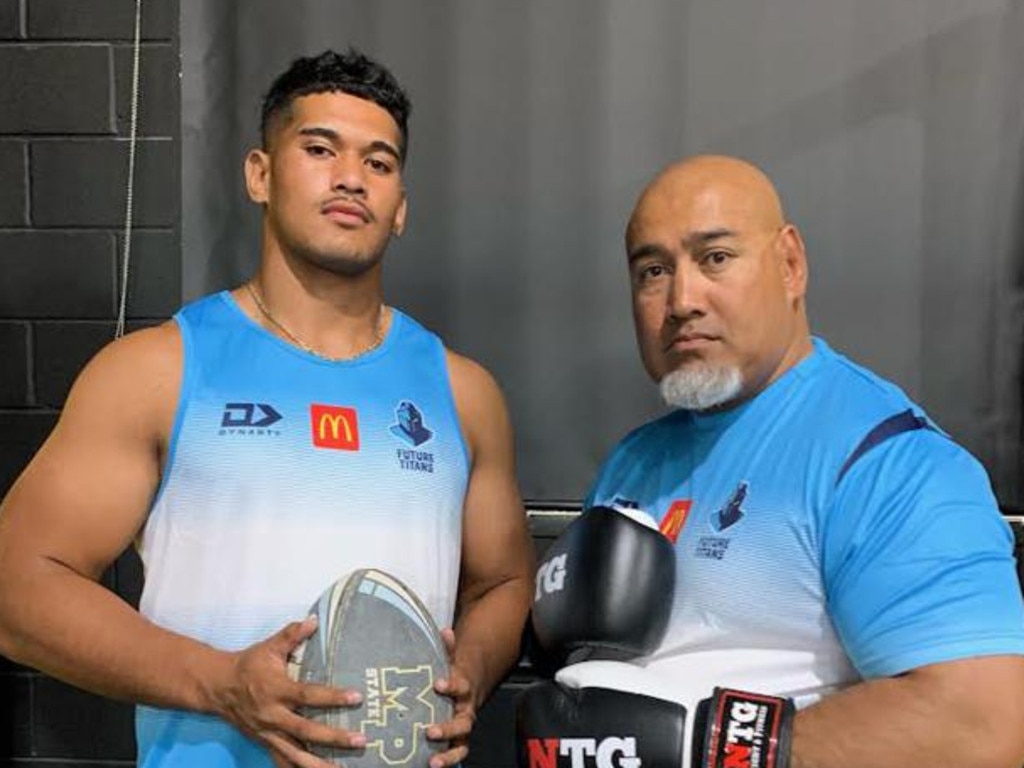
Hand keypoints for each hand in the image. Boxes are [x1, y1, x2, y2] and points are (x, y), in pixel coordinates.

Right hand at [212, 616, 365, 767]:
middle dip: (333, 738)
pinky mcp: (264, 743)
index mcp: (276, 690)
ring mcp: (268, 733)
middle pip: (306, 731)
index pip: (308, 695)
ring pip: (295, 754)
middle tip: (360, 741)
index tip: (356, 697)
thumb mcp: (269, 646)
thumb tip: (314, 621)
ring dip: (318, 764)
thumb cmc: (248, 665)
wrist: (217, 687)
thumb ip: (292, 635)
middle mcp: (273, 716)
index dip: (332, 697)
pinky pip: (282, 761)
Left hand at [426, 628, 477, 767]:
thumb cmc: (453, 672)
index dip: (451, 685)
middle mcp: (465, 709)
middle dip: (447, 728)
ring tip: (433, 761)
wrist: (472, 685)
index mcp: (463, 688)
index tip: (438, 684)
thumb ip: (447, 648)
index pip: (460, 685)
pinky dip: (448, 760)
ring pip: (461, 743)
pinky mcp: (458, 740)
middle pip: (463, 722)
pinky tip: (432, 765)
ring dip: (448, 752)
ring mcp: (463, 727)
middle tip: (430, 731)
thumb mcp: (450, 659)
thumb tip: (445, 631)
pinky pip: (457, 753)